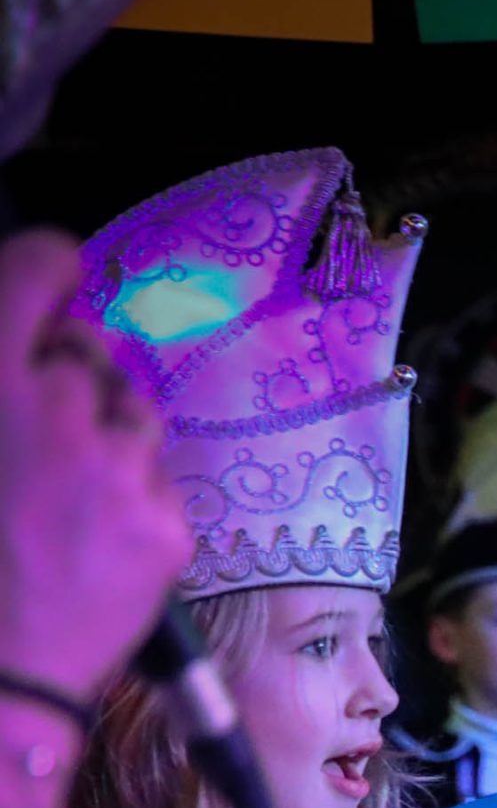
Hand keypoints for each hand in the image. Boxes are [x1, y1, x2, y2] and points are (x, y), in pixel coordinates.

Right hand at [0, 230, 191, 701]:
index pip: (37, 271)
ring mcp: (122, 473)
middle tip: (36, 433)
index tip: (50, 274)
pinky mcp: (169, 527)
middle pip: (88, 353)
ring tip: (59, 498)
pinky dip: (132, 497)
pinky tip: (90, 540)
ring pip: (133, 416)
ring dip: (105, 438)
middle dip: (66, 378)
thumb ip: (0, 386)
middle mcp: (60, 415)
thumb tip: (26, 348)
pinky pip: (157, 482)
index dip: (45, 268)